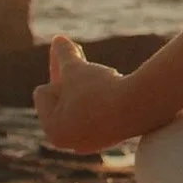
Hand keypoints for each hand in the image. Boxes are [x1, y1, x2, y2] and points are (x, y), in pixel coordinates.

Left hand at [34, 36, 131, 154]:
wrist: (140, 107)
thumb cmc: (100, 90)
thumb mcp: (76, 68)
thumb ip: (64, 54)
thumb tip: (57, 39)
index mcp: (54, 130)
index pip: (43, 92)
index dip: (60, 78)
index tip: (79, 82)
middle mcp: (70, 142)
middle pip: (61, 99)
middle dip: (72, 82)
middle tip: (88, 69)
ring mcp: (93, 142)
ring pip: (81, 105)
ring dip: (88, 89)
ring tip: (106, 82)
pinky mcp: (112, 137)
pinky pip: (99, 112)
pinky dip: (104, 98)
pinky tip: (118, 92)